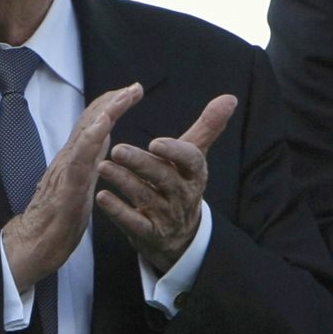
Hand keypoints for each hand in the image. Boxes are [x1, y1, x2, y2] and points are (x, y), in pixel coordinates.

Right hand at [2, 83, 143, 292]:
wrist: (34, 245)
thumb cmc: (57, 219)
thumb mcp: (82, 184)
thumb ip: (90, 161)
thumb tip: (103, 141)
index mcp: (77, 158)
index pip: (95, 124)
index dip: (112, 105)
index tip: (132, 92)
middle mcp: (70, 158)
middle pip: (91, 121)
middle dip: (114, 100)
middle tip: (135, 87)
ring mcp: (67, 170)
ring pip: (86, 134)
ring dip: (106, 112)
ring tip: (123, 96)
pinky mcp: (67, 187)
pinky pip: (79, 159)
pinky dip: (91, 138)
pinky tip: (104, 125)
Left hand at [96, 94, 237, 272]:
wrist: (180, 236)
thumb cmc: (182, 184)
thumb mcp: (195, 158)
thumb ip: (208, 127)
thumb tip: (230, 97)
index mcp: (195, 174)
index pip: (191, 161)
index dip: (175, 152)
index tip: (155, 142)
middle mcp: (183, 195)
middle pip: (164, 178)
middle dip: (141, 164)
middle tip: (117, 149)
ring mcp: (166, 217)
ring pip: (145, 197)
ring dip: (123, 181)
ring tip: (103, 166)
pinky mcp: (149, 234)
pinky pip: (133, 223)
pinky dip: (117, 211)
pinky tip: (102, 196)